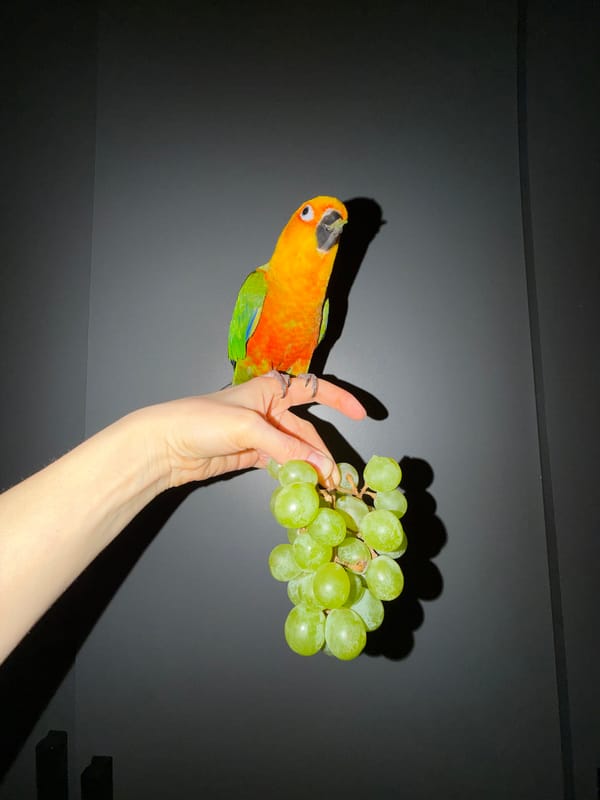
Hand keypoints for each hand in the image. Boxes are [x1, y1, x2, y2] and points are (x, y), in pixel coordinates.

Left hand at [145, 374, 365, 488]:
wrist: (165, 445)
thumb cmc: (201, 421)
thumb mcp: (248, 428)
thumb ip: (286, 445)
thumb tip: (319, 465)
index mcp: (269, 388)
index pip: (313, 389)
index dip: (340, 400)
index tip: (362, 415)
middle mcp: (268, 408)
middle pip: (306, 429)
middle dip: (322, 451)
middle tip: (335, 477)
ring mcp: (260, 433)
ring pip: (295, 449)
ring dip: (309, 466)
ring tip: (323, 487)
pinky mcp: (251, 455)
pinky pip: (281, 463)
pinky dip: (293, 473)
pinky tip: (302, 485)